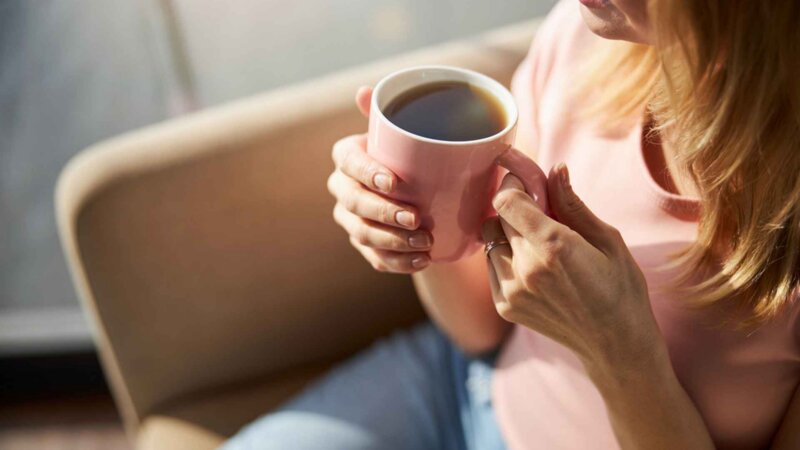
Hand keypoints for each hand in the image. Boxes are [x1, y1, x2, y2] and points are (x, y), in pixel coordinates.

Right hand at [327, 86, 432, 272]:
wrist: (428, 191)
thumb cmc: (416, 155)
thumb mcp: (411, 132)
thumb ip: (393, 112)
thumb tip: (364, 92)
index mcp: (348, 156)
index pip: (349, 162)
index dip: (367, 173)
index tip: (395, 182)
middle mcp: (343, 187)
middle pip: (354, 203)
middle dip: (383, 214)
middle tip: (416, 219)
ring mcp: (351, 219)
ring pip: (362, 234)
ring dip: (393, 241)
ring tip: (425, 243)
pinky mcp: (365, 245)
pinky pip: (375, 257)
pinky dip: (398, 262)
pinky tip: (421, 259)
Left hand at [481, 149, 663, 374]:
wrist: (616, 343)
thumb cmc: (620, 287)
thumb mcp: (607, 240)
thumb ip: (572, 204)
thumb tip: (555, 170)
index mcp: (553, 246)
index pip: (507, 201)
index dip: (513, 186)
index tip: (526, 183)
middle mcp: (526, 268)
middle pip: (497, 219)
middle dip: (514, 209)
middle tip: (538, 212)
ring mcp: (512, 290)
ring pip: (490, 243)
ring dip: (508, 235)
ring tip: (537, 244)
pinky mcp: (505, 306)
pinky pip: (491, 267)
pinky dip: (505, 259)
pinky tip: (533, 266)